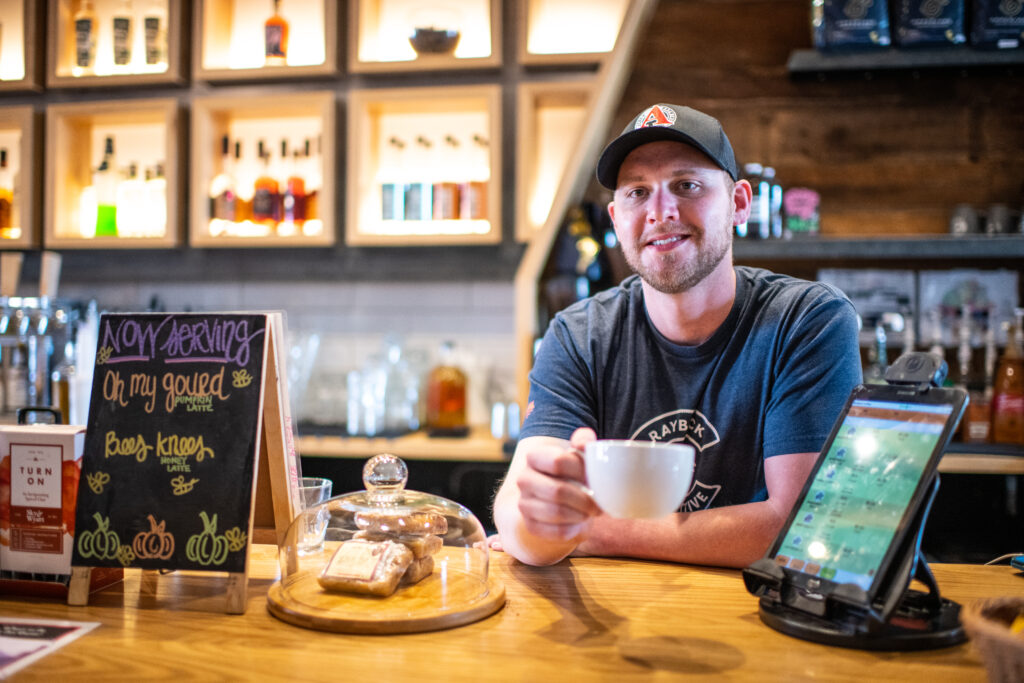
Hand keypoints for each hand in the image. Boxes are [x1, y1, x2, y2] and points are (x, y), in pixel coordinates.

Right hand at [515, 427, 601, 544]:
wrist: (557, 496)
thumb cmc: (571, 471)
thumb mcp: (578, 453)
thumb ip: (583, 441)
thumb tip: (584, 441)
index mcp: (534, 456)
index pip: (559, 461)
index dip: (582, 471)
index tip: (594, 478)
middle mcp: (524, 479)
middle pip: (558, 491)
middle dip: (584, 500)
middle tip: (598, 504)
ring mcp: (524, 503)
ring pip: (556, 512)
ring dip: (580, 515)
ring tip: (590, 512)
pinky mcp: (531, 525)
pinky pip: (556, 532)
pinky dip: (574, 529)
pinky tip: (580, 523)